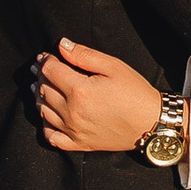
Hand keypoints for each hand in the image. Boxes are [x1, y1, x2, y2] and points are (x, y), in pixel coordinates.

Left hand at [37, 38, 163, 155]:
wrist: (151, 123)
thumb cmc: (135, 92)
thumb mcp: (114, 66)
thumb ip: (85, 55)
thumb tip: (62, 45)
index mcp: (80, 90)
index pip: (50, 71)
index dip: (44, 60)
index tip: (45, 56)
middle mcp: (72, 112)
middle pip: (43, 90)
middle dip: (40, 76)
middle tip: (40, 69)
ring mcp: (73, 130)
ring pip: (43, 112)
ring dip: (39, 97)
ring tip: (41, 88)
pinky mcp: (78, 144)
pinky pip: (51, 137)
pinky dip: (45, 125)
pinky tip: (49, 116)